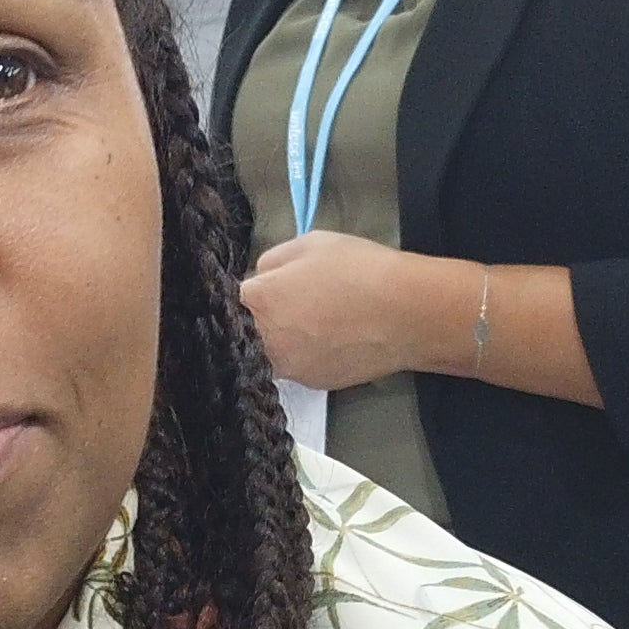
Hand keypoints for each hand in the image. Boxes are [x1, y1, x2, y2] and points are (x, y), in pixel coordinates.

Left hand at [241, 231, 449, 391]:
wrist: (407, 314)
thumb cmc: (356, 270)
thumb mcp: (308, 244)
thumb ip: (271, 261)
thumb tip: (261, 279)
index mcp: (257, 304)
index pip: (221, 304)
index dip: (230, 295)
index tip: (242, 289)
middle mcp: (265, 345)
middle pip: (239, 337)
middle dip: (250, 321)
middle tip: (276, 304)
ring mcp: (289, 370)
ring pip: (267, 355)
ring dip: (276, 340)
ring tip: (307, 320)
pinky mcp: (313, 384)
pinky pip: (296, 366)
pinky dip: (303, 353)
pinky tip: (328, 338)